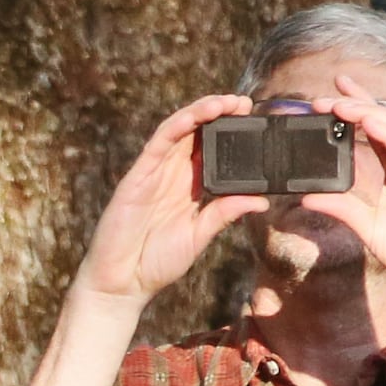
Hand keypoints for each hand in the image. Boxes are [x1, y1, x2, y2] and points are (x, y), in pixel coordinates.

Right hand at [68, 95, 270, 304]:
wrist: (124, 283)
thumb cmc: (157, 262)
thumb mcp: (200, 235)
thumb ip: (225, 214)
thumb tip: (261, 200)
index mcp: (188, 186)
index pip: (211, 150)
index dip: (231, 132)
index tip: (256, 121)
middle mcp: (171, 174)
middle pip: (197, 133)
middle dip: (220, 114)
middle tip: (246, 103)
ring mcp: (154, 173)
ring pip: (179, 130)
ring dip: (202, 112)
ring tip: (226, 102)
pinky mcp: (137, 176)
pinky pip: (158, 144)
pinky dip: (176, 126)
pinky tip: (195, 115)